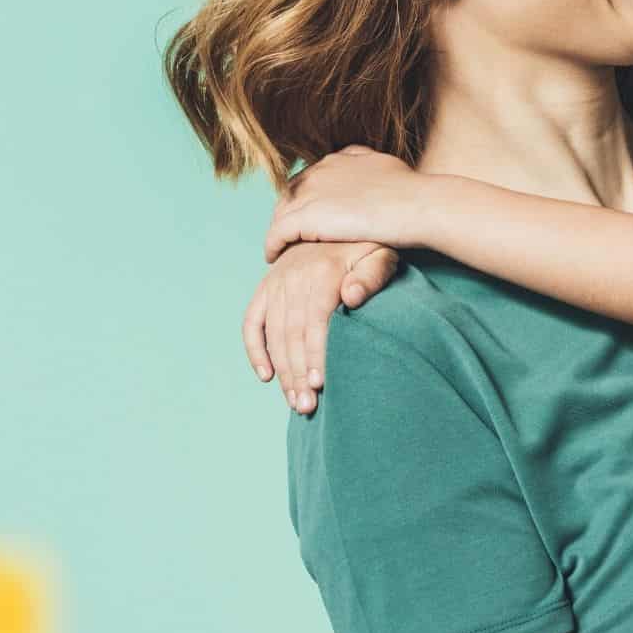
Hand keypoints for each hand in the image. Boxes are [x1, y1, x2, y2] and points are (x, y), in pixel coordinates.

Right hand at [243, 240, 401, 413]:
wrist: (340, 226)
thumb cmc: (368, 248)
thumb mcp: (380, 254)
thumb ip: (372, 275)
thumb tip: (351, 297)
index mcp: (322, 271)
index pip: (315, 321)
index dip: (315, 354)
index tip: (319, 384)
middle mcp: (293, 276)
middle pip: (291, 334)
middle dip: (297, 373)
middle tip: (306, 406)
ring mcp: (276, 283)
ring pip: (273, 334)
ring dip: (282, 371)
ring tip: (294, 401)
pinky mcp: (265, 288)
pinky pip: (251, 322)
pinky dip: (255, 350)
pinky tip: (267, 376)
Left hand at [264, 145, 433, 262]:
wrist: (417, 205)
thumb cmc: (412, 192)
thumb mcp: (387, 168)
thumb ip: (369, 168)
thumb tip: (370, 169)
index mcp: (338, 159)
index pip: (309, 178)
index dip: (305, 198)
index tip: (307, 216)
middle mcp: (320, 170)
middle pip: (290, 193)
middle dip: (286, 213)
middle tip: (286, 235)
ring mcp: (311, 192)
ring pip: (281, 212)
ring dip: (278, 229)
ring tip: (278, 247)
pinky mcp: (307, 216)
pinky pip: (278, 232)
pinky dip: (272, 244)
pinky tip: (272, 256)